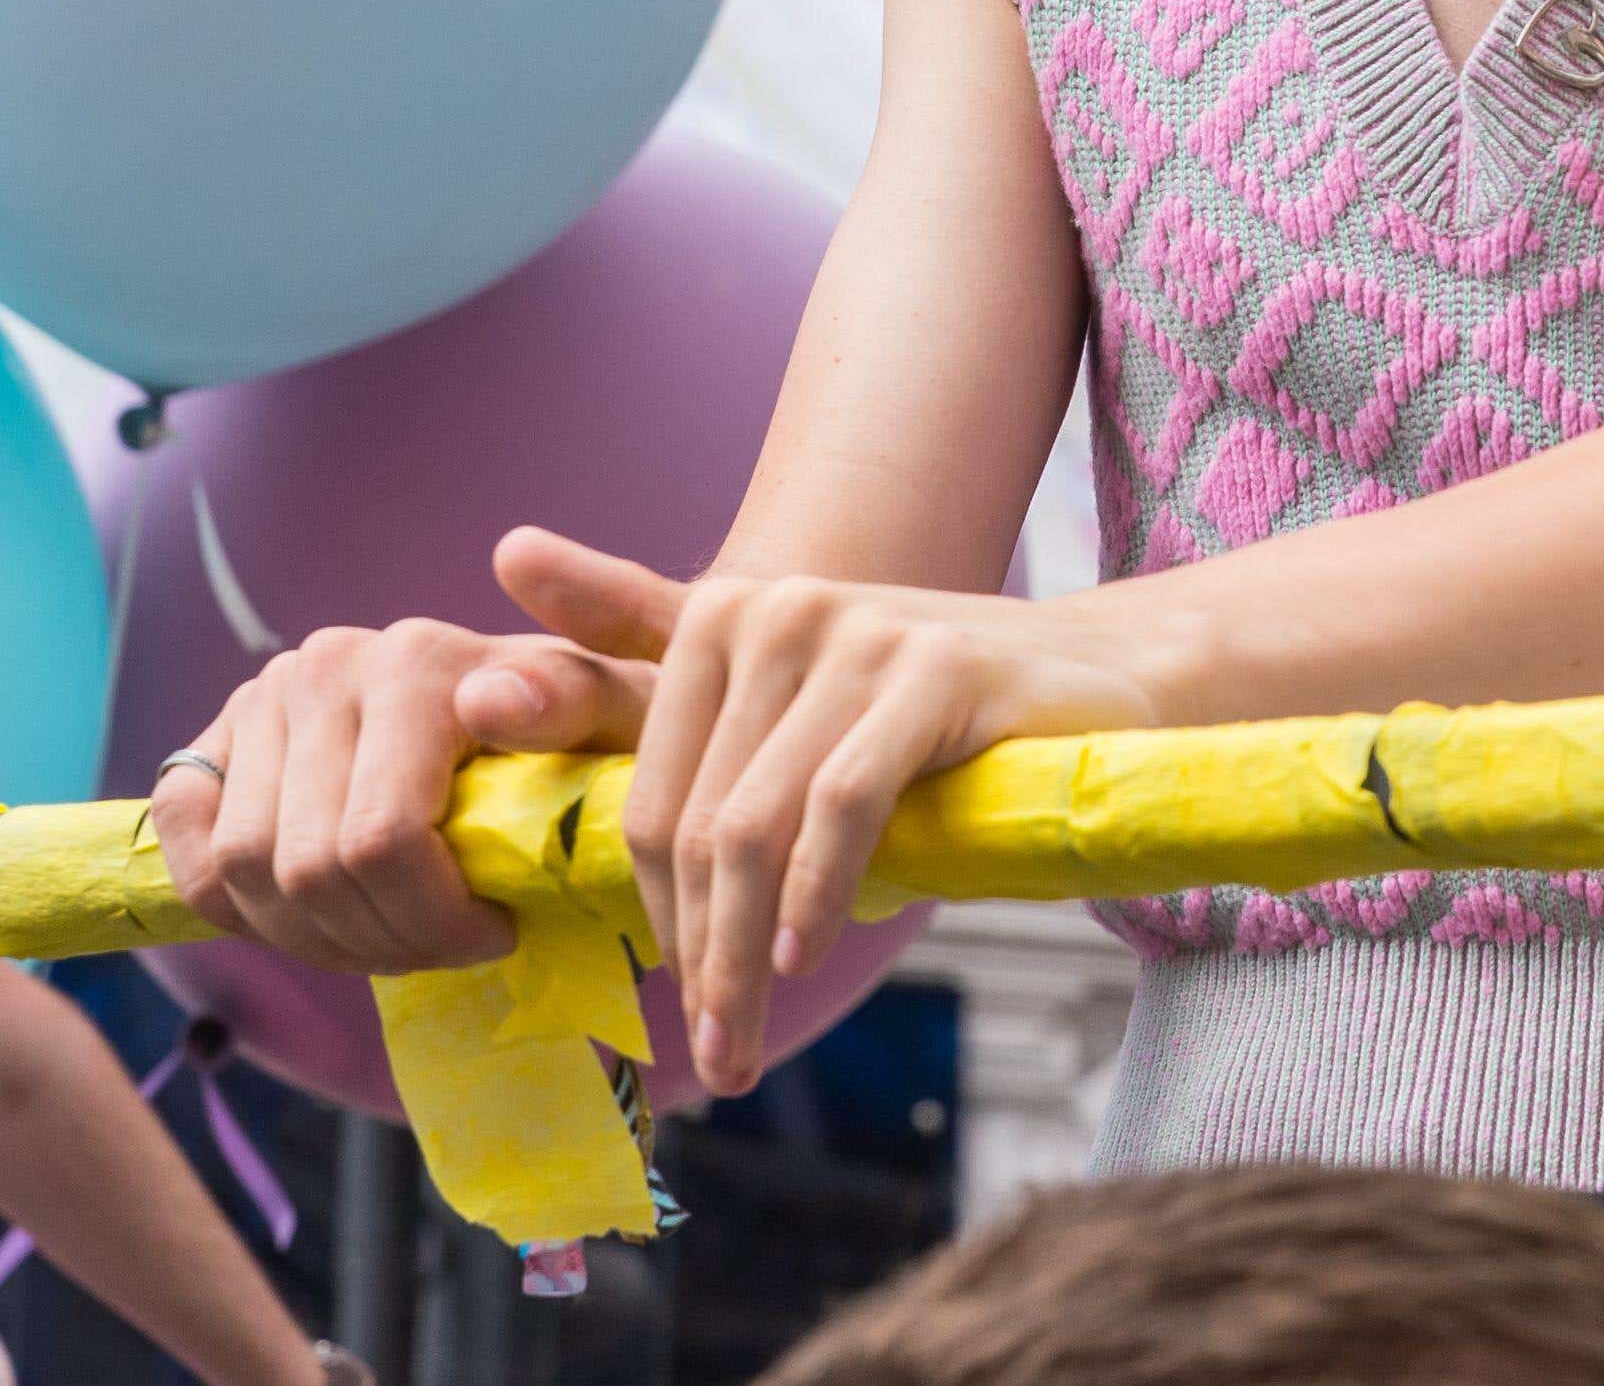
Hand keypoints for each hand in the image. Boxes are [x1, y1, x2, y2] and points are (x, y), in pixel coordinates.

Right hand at [153, 611, 648, 977]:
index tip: (498, 932)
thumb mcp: (621, 716)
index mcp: (417, 658)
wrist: (522, 710)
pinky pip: (190, 847)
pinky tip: (312, 917)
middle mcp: (326, 664)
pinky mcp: (216, 740)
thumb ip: (581, 701)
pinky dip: (238, 909)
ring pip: (247, 874)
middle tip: (448, 945)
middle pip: (312, 871)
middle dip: (385, 940)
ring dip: (320, 938)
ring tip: (395, 931)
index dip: (436, 922)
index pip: (382, 840)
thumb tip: (490, 702)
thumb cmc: (584, 733)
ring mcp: (262, 700)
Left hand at [504, 528, 1162, 1098]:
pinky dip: (813, 895)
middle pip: (694, 820)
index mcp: (723, 615)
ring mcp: (853, 631)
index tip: (668, 1000)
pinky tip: (801, 956)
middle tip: (713, 1055)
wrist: (1102, 682)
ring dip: (741, 955)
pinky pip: (840, 803)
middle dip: (692, 954)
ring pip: (755, 824)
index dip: (648, 910)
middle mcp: (776, 608)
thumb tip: (501, 548)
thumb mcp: (785, 696)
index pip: (648, 793)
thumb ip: (640, 646)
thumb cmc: (929, 715)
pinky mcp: (932, 668)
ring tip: (748, 1042)